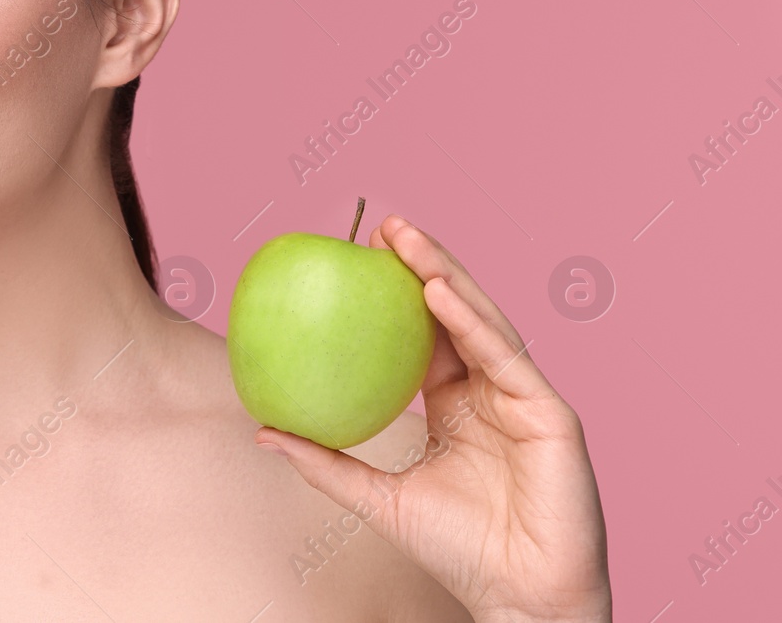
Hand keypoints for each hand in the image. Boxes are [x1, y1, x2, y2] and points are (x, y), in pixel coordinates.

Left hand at [254, 215, 611, 621]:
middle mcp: (492, 391)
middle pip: (456, 314)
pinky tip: (438, 294)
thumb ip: (325, 462)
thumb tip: (262, 429)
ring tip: (407, 242)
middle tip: (383, 226)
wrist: (517, 598)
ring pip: (482, 323)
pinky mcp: (550, 413)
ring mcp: (523, 397)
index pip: (425, 334)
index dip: (396, 292)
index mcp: (457, 404)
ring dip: (444, 276)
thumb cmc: (458, 552)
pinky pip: (505, 358)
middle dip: (423, 264)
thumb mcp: (376, 498)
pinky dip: (471, 324)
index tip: (359, 254)